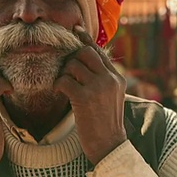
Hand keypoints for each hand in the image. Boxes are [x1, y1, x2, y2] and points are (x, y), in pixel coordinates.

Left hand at [53, 25, 126, 164]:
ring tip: (64, 86)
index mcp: (117, 78)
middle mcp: (110, 79)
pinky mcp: (85, 98)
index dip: (85, 40)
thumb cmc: (105, 122)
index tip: (76, 30)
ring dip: (64, 73)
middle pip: (84, 53)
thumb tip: (87, 59)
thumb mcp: (110, 97)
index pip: (99, 52)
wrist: (109, 146)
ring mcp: (98, 87)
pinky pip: (64, 80)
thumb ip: (102, 79)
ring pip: (72, 64)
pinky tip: (60, 93)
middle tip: (66, 71)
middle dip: (71, 59)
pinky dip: (58, 85)